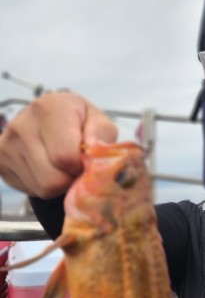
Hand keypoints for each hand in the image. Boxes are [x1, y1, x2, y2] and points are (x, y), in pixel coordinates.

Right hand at [0, 92, 117, 197]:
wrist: (49, 119)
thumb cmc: (79, 122)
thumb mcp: (98, 121)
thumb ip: (101, 133)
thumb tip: (92, 147)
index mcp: (49, 107)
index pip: (65, 157)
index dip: (81, 166)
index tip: (85, 159)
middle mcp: (22, 124)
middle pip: (52, 179)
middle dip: (70, 178)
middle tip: (76, 167)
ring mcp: (6, 144)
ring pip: (42, 188)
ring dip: (58, 184)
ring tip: (61, 165)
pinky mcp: (0, 161)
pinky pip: (30, 190)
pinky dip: (43, 185)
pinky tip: (47, 167)